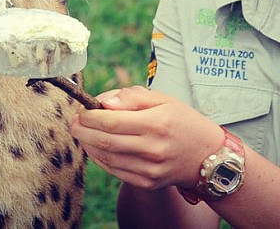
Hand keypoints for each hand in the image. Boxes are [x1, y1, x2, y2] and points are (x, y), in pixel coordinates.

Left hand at [70, 86, 223, 189]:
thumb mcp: (163, 99)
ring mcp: (150, 169)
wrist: (207, 156)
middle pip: (105, 141)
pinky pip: (115, 171)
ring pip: (107, 158)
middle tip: (73, 122)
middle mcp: (153, 148)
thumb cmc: (182, 121)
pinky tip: (95, 147)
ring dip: (88, 145)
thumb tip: (104, 102)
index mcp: (156, 123)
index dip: (90, 116)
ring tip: (81, 133)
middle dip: (82, 130)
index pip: (112, 121)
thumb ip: (132, 97)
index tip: (80, 109)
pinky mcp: (147, 182)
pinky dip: (99, 159)